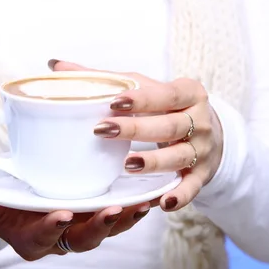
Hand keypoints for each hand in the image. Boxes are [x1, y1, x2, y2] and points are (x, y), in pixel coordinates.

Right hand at [0, 188, 150, 259]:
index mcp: (32, 238)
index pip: (42, 239)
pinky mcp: (98, 213)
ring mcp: (82, 226)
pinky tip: (152, 194)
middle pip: (83, 239)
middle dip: (99, 227)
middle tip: (112, 210)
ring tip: (142, 204)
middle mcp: (61, 237)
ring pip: (108, 229)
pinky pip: (120, 214)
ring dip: (126, 218)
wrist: (18, 200)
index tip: (60, 214)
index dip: (50, 229)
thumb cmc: (0, 201)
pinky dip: (136, 206)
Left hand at [51, 60, 223, 211]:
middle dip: (137, 129)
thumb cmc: (169, 107)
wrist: (211, 132)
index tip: (114, 101)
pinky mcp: (202, 174)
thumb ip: (107, 79)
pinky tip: (164, 202)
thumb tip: (57, 65)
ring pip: (179, 156)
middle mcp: (200, 121)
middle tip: (103, 131)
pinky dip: (180, 195)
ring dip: (154, 161)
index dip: (142, 99)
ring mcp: (202, 150)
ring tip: (128, 163)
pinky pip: (193, 187)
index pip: (165, 94)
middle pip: (169, 125)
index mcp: (188, 93)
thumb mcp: (148, 89)